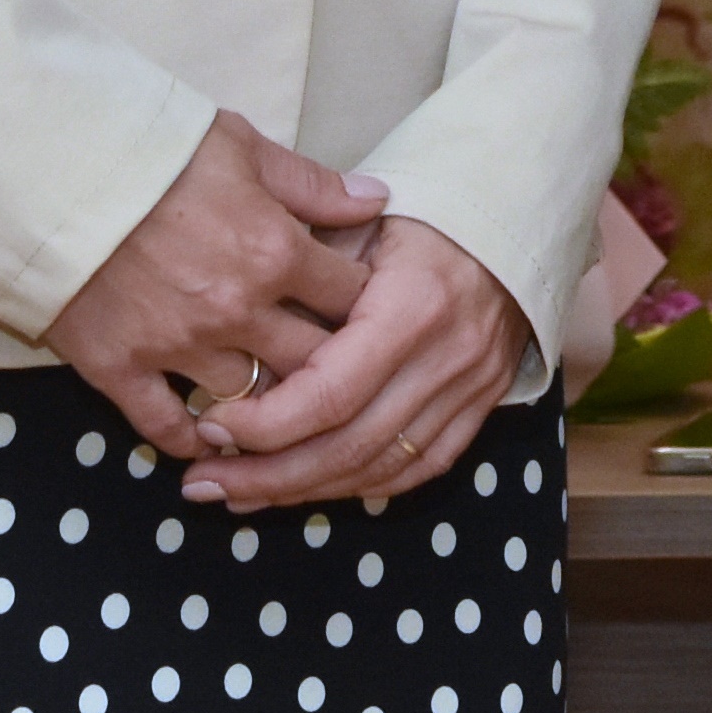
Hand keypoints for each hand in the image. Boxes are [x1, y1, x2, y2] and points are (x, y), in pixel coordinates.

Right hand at [44, 111, 378, 464]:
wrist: (50, 166)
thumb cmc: (152, 148)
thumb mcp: (241, 146)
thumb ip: (312, 183)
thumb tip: (378, 200)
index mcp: (273, 249)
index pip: (352, 298)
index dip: (368, 307)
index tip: (368, 312)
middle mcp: (235, 308)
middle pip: (312, 364)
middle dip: (329, 367)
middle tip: (333, 369)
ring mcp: (177, 344)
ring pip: (247, 403)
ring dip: (264, 405)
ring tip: (273, 403)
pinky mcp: (120, 367)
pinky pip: (166, 426)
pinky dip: (191, 438)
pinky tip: (206, 439)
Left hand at [186, 216, 535, 513]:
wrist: (508, 225)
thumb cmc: (416, 217)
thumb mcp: (357, 225)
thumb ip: (303, 278)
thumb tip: (233, 337)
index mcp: (414, 305)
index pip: (332, 392)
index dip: (266, 424)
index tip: (210, 426)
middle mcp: (448, 357)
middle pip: (349, 445)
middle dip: (269, 475)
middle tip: (204, 483)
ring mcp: (471, 390)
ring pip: (378, 469)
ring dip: (302, 491)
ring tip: (237, 494)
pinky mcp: (479, 409)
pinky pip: (414, 471)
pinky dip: (355, 487)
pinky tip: (304, 491)